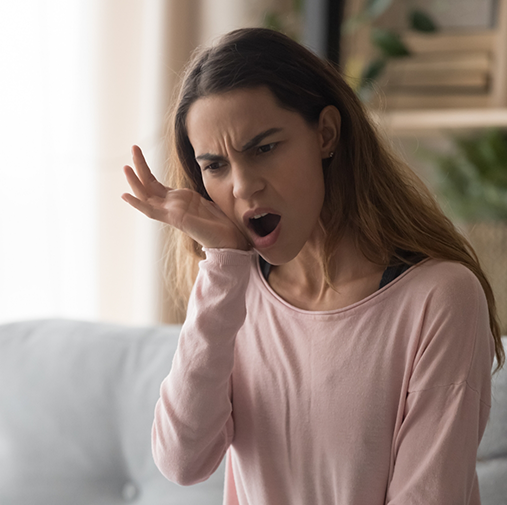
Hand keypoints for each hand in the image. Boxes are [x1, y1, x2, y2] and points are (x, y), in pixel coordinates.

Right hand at [122, 146, 249, 249]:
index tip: (138, 152)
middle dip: (140, 167)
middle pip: (148, 185)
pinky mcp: (174, 219)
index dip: (145, 169)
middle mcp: (171, 205)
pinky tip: (124, 195)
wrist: (229, 238)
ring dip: (135, 181)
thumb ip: (196, 194)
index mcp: (178, 200)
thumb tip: (203, 182)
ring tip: (125, 167)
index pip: (155, 183)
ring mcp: (171, 212)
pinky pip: (151, 211)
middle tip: (133, 146)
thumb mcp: (206, 200)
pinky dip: (138, 204)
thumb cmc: (220, 222)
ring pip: (146, 196)